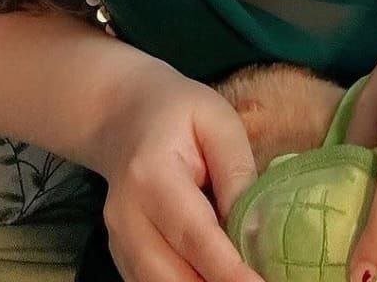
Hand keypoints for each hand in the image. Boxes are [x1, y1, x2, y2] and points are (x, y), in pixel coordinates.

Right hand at [90, 56, 265, 281]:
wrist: (122, 116)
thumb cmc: (177, 112)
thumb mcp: (217, 120)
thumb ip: (237, 171)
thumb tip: (258, 228)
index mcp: (151, 175)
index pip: (194, 235)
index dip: (229, 270)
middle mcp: (126, 217)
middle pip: (173, 276)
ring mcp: (118, 241)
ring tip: (244, 278)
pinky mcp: (121, 256)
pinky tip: (217, 277)